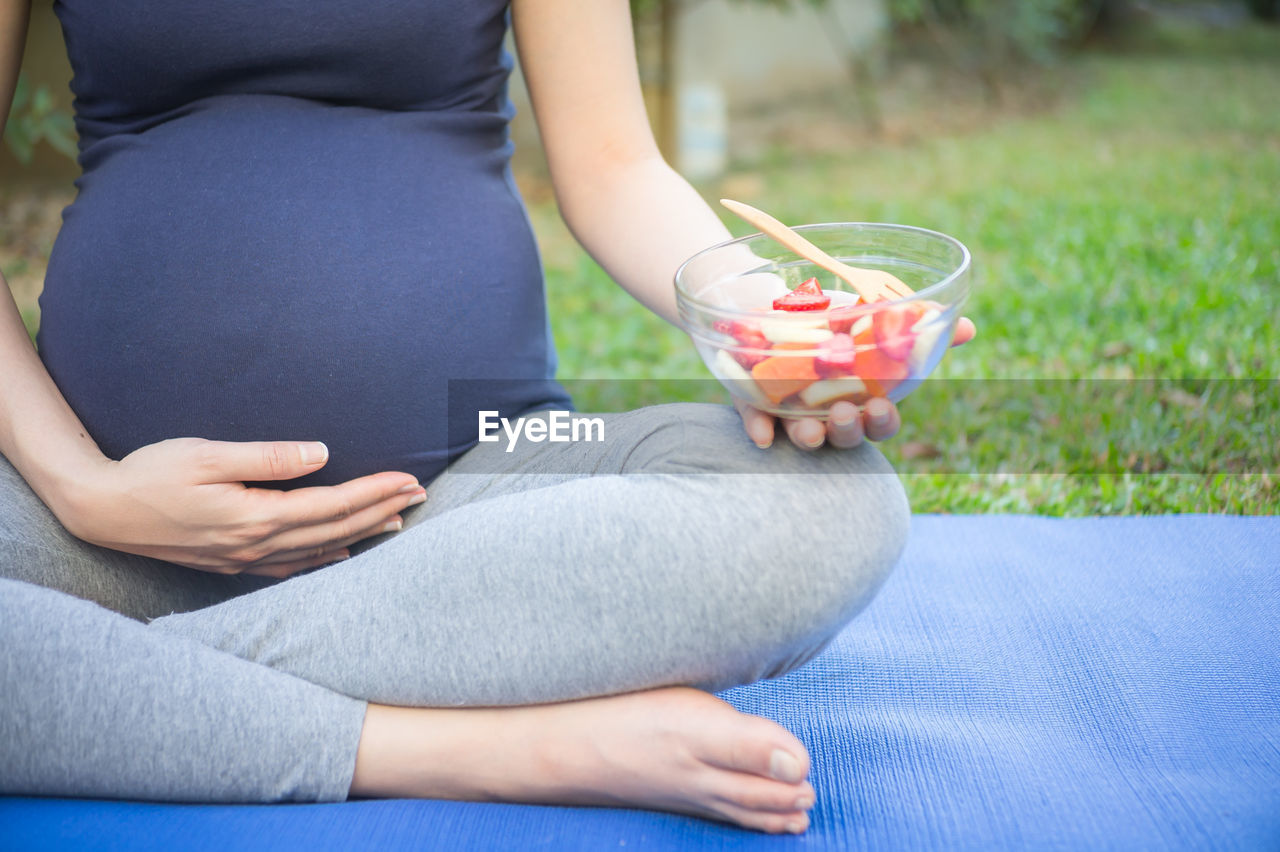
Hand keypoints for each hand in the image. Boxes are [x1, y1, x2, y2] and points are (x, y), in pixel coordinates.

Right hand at [63, 438, 424, 576]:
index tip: (409, 479)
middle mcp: (256, 545)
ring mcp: (243, 560)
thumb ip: (268, 457)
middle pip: (335, 529)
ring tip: (396, 521)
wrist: (100, 510)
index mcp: (255, 516)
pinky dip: (324, 557)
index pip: (332, 504)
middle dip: (381, 511)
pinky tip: (341, 551)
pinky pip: (291, 566)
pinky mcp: (231, 563)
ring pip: (318, 550)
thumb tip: (322, 453)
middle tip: (419, 495)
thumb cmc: (151, 472)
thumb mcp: (207, 455)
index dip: (375, 492)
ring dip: (360, 533)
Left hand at [736, 317, 975, 450]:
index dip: (882, 422)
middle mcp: (826, 414)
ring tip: (810, 430)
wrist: (764, 301)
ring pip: (801, 437)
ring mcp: (789, 413)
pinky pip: (754, 422)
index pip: (879, 424)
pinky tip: (763, 435)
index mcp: (860, 399)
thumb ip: (916, 327)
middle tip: (847, 413)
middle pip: (843, 437)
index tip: (883, 408)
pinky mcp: (752, 404)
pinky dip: (759, 429)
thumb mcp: (869, 318)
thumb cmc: (827, 321)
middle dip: (848, 431)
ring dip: (808, 437)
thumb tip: (965, 325)